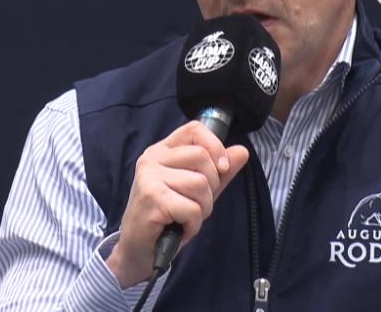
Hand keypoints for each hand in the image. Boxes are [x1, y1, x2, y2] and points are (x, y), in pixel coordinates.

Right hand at [106, 121, 249, 287]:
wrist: (138, 250)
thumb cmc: (167, 218)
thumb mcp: (197, 192)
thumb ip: (219, 172)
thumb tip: (242, 152)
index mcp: (162, 151)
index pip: (194, 129)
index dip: (215, 146)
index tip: (222, 167)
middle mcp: (152, 159)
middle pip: (202, 157)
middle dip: (211, 186)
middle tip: (196, 203)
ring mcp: (149, 178)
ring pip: (200, 183)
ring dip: (202, 208)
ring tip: (186, 217)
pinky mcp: (152, 199)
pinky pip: (192, 208)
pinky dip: (193, 224)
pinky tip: (181, 228)